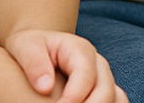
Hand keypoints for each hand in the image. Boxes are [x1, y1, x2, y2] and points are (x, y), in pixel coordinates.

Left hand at [4, 29, 126, 102]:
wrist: (39, 49)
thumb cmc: (30, 48)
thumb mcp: (25, 47)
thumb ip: (34, 63)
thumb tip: (46, 88)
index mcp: (80, 49)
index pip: (85, 76)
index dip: (73, 97)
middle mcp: (98, 64)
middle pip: (106, 91)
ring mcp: (105, 78)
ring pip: (117, 99)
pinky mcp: (104, 92)